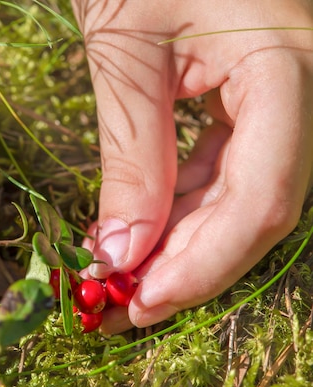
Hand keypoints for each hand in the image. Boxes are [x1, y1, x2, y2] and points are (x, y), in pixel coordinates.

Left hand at [72, 0, 312, 332]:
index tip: (141, 303)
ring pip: (238, 199)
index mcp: (288, 64)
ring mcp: (280, 97)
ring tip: (118, 277)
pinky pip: (222, 172)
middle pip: (256, 209)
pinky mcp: (251, 101)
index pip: (263, 197)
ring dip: (177, 245)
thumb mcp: (126, 52)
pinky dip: (176, 209)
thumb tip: (122, 252)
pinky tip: (134, 230)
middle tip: (120, 307)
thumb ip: (131, 156)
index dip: (203, 264)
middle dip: (185, 267)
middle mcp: (301, 89)